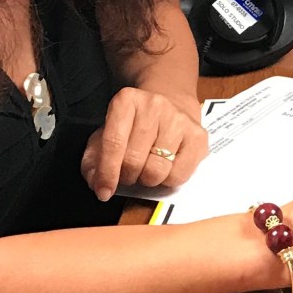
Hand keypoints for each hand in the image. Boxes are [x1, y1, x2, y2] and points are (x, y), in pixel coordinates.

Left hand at [81, 88, 209, 200]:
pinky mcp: (198, 136)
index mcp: (126, 101)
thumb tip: (97, 183)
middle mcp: (154, 106)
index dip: (107, 173)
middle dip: (127, 176)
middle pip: (134, 160)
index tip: (103, 191)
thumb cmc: (135, 123)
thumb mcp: (108, 131)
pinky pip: (179, 175)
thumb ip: (94, 158)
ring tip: (147, 169)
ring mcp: (179, 120)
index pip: (113, 143)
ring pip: (157, 171)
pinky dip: (168, 180)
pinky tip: (165, 168)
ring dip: (147, 179)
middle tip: (128, 174)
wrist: (171, 101)